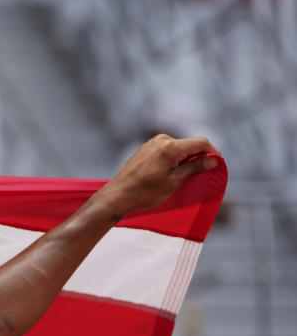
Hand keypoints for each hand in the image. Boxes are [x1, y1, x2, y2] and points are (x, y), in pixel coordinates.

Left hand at [94, 134, 221, 219]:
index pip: (201, 142)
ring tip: (185, 176)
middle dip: (199, 157)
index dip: (213, 152)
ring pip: (178, 147)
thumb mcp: (174, 181)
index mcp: (170, 147)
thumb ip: (195, 168)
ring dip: (186, 158)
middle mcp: (161, 140)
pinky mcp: (146, 149)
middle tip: (202, 174)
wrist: (117, 195)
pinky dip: (174, 159)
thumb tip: (214, 160)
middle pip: (189, 144)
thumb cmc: (145, 192)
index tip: (217, 165)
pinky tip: (171, 173)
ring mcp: (152, 143)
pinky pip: (167, 150)